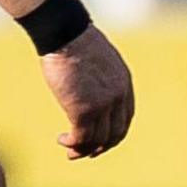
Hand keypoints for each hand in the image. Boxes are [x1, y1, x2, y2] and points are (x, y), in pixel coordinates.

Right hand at [42, 26, 133, 159]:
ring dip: (82, 149)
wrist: (65, 33)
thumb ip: (100, 76)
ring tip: (69, 150)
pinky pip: (81, 138)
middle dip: (100, 147)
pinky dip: (72, 144)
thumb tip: (89, 85)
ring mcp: (102, 105)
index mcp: (124, 83)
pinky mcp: (84, 110)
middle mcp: (118, 97)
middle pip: (115, 134)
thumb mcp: (97, 59)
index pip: (125, 119)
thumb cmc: (74, 40)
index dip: (113, 134)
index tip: (99, 139)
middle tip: (84, 153)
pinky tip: (61, 140)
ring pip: (97, 140)